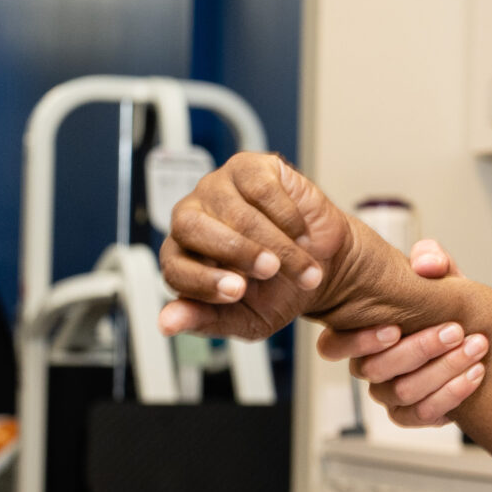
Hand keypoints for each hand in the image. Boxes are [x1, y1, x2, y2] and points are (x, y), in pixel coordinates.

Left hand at [156, 153, 395, 340]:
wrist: (325, 266)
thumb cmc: (280, 291)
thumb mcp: (246, 319)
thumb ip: (207, 321)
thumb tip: (167, 323)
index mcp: (184, 256)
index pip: (173, 266)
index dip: (202, 280)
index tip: (239, 291)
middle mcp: (192, 217)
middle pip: (189, 227)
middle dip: (236, 252)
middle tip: (270, 271)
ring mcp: (218, 188)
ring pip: (235, 211)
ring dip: (276, 244)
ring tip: (302, 266)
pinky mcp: (249, 168)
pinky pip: (262, 188)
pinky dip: (288, 217)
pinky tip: (300, 234)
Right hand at [315, 241, 486, 424]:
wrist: (475, 332)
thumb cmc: (443, 303)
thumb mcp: (440, 274)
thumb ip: (432, 259)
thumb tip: (426, 264)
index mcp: (361, 332)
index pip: (333, 345)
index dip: (358, 341)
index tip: (395, 328)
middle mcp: (369, 366)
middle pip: (374, 369)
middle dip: (419, 348)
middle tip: (455, 331)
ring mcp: (389, 393)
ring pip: (403, 392)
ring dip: (443, 370)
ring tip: (475, 349)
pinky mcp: (411, 413)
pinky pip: (422, 414)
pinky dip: (451, 395)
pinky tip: (474, 375)